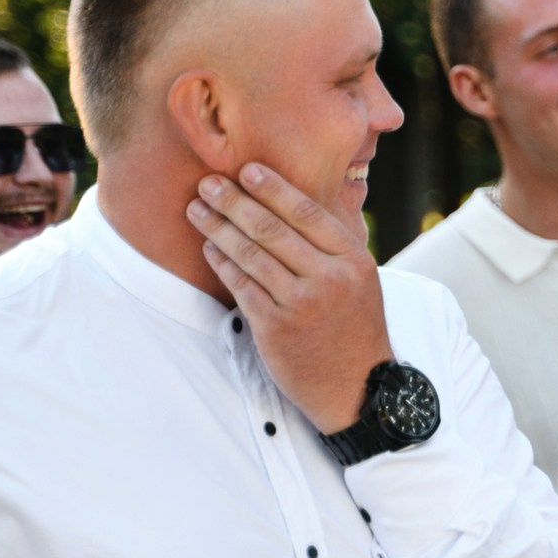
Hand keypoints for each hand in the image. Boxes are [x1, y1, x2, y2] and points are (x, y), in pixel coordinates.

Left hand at [188, 163, 393, 431]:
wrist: (358, 387)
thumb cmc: (354, 329)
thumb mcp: (361, 281)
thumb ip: (333, 247)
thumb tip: (293, 204)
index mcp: (353, 260)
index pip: (307, 213)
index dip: (272, 188)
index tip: (246, 170)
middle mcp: (330, 279)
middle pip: (272, 229)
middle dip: (234, 201)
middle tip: (208, 183)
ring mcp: (302, 304)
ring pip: (251, 255)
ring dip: (218, 228)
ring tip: (197, 210)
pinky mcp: (276, 329)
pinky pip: (241, 286)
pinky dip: (222, 263)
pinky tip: (209, 248)